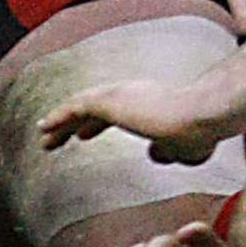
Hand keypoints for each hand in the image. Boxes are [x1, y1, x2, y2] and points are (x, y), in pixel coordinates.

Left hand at [38, 78, 230, 164]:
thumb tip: (156, 153)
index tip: (84, 135)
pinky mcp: (110, 99)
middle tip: (57, 138)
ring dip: (61, 122)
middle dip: (74, 124)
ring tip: (43, 136)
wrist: (202, 115)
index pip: (116, 112)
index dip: (96, 124)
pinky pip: (75, 107)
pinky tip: (44, 128)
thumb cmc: (200, 131)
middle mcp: (134, 93)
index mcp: (150, 102)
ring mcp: (122, 93)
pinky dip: (58, 117)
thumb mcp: (182, 147)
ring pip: (82, 106)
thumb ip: (168, 149)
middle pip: (95, 108)